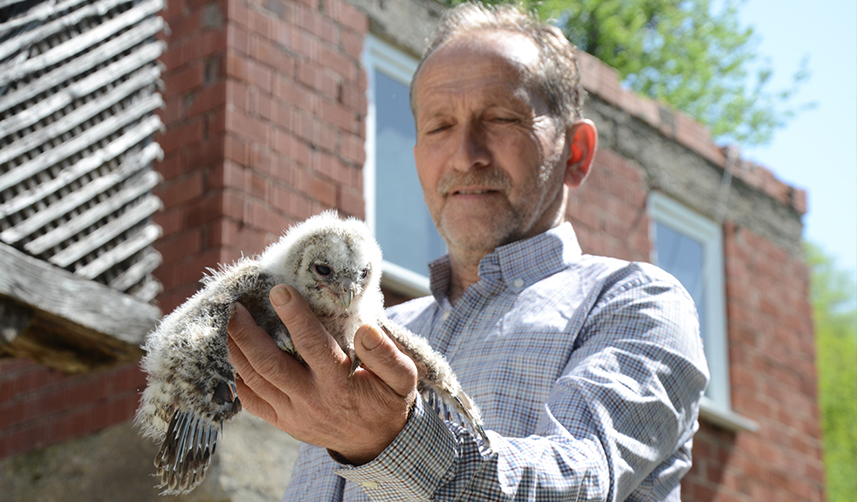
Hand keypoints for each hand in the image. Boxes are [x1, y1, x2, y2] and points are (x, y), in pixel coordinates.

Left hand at [226, 284, 417, 464]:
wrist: (377, 444)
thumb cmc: (387, 400)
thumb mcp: (402, 378)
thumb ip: (387, 354)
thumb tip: (365, 329)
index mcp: (339, 384)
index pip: (312, 346)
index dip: (294, 317)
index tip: (278, 290)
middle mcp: (311, 400)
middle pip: (268, 364)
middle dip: (246, 332)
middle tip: (235, 305)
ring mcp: (293, 414)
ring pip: (254, 380)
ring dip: (236, 349)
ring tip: (227, 321)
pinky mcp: (283, 422)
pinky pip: (251, 401)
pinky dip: (237, 376)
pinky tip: (234, 353)